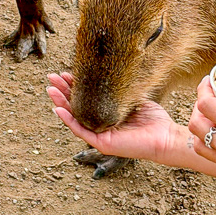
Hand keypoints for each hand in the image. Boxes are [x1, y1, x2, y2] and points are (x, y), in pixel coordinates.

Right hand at [47, 72, 181, 164]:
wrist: (165, 137)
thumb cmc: (152, 120)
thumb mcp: (131, 98)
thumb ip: (118, 90)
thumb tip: (109, 71)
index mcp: (105, 115)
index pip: (85, 99)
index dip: (74, 86)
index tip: (66, 72)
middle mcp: (100, 125)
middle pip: (75, 106)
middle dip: (62, 91)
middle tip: (51, 77)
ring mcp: (99, 135)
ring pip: (74, 118)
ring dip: (60, 103)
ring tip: (50, 89)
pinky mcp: (102, 143)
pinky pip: (80, 131)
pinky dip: (68, 120)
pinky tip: (58, 109)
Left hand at [188, 77, 215, 207]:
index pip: (206, 105)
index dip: (203, 89)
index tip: (210, 81)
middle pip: (195, 124)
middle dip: (198, 108)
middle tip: (210, 99)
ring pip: (198, 143)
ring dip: (200, 128)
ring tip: (212, 118)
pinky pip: (210, 156)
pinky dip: (208, 144)